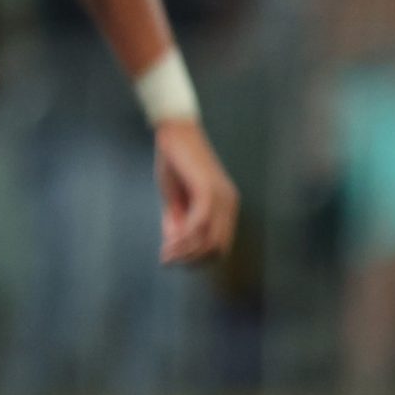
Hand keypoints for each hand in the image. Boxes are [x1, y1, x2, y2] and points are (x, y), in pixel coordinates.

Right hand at [154, 118, 239, 264]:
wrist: (174, 134)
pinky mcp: (208, 190)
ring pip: (209, 242)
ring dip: (185, 252)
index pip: (220, 248)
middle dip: (191, 260)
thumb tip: (175, 247)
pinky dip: (183, 238)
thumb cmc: (175, 164)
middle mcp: (229, 203)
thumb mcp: (176, 200)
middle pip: (217, 250)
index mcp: (226, 206)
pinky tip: (169, 241)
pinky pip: (199, 225)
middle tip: (167, 259)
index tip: (173, 260)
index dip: (197, 260)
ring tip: (165, 253)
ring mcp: (221, 196)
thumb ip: (178, 223)